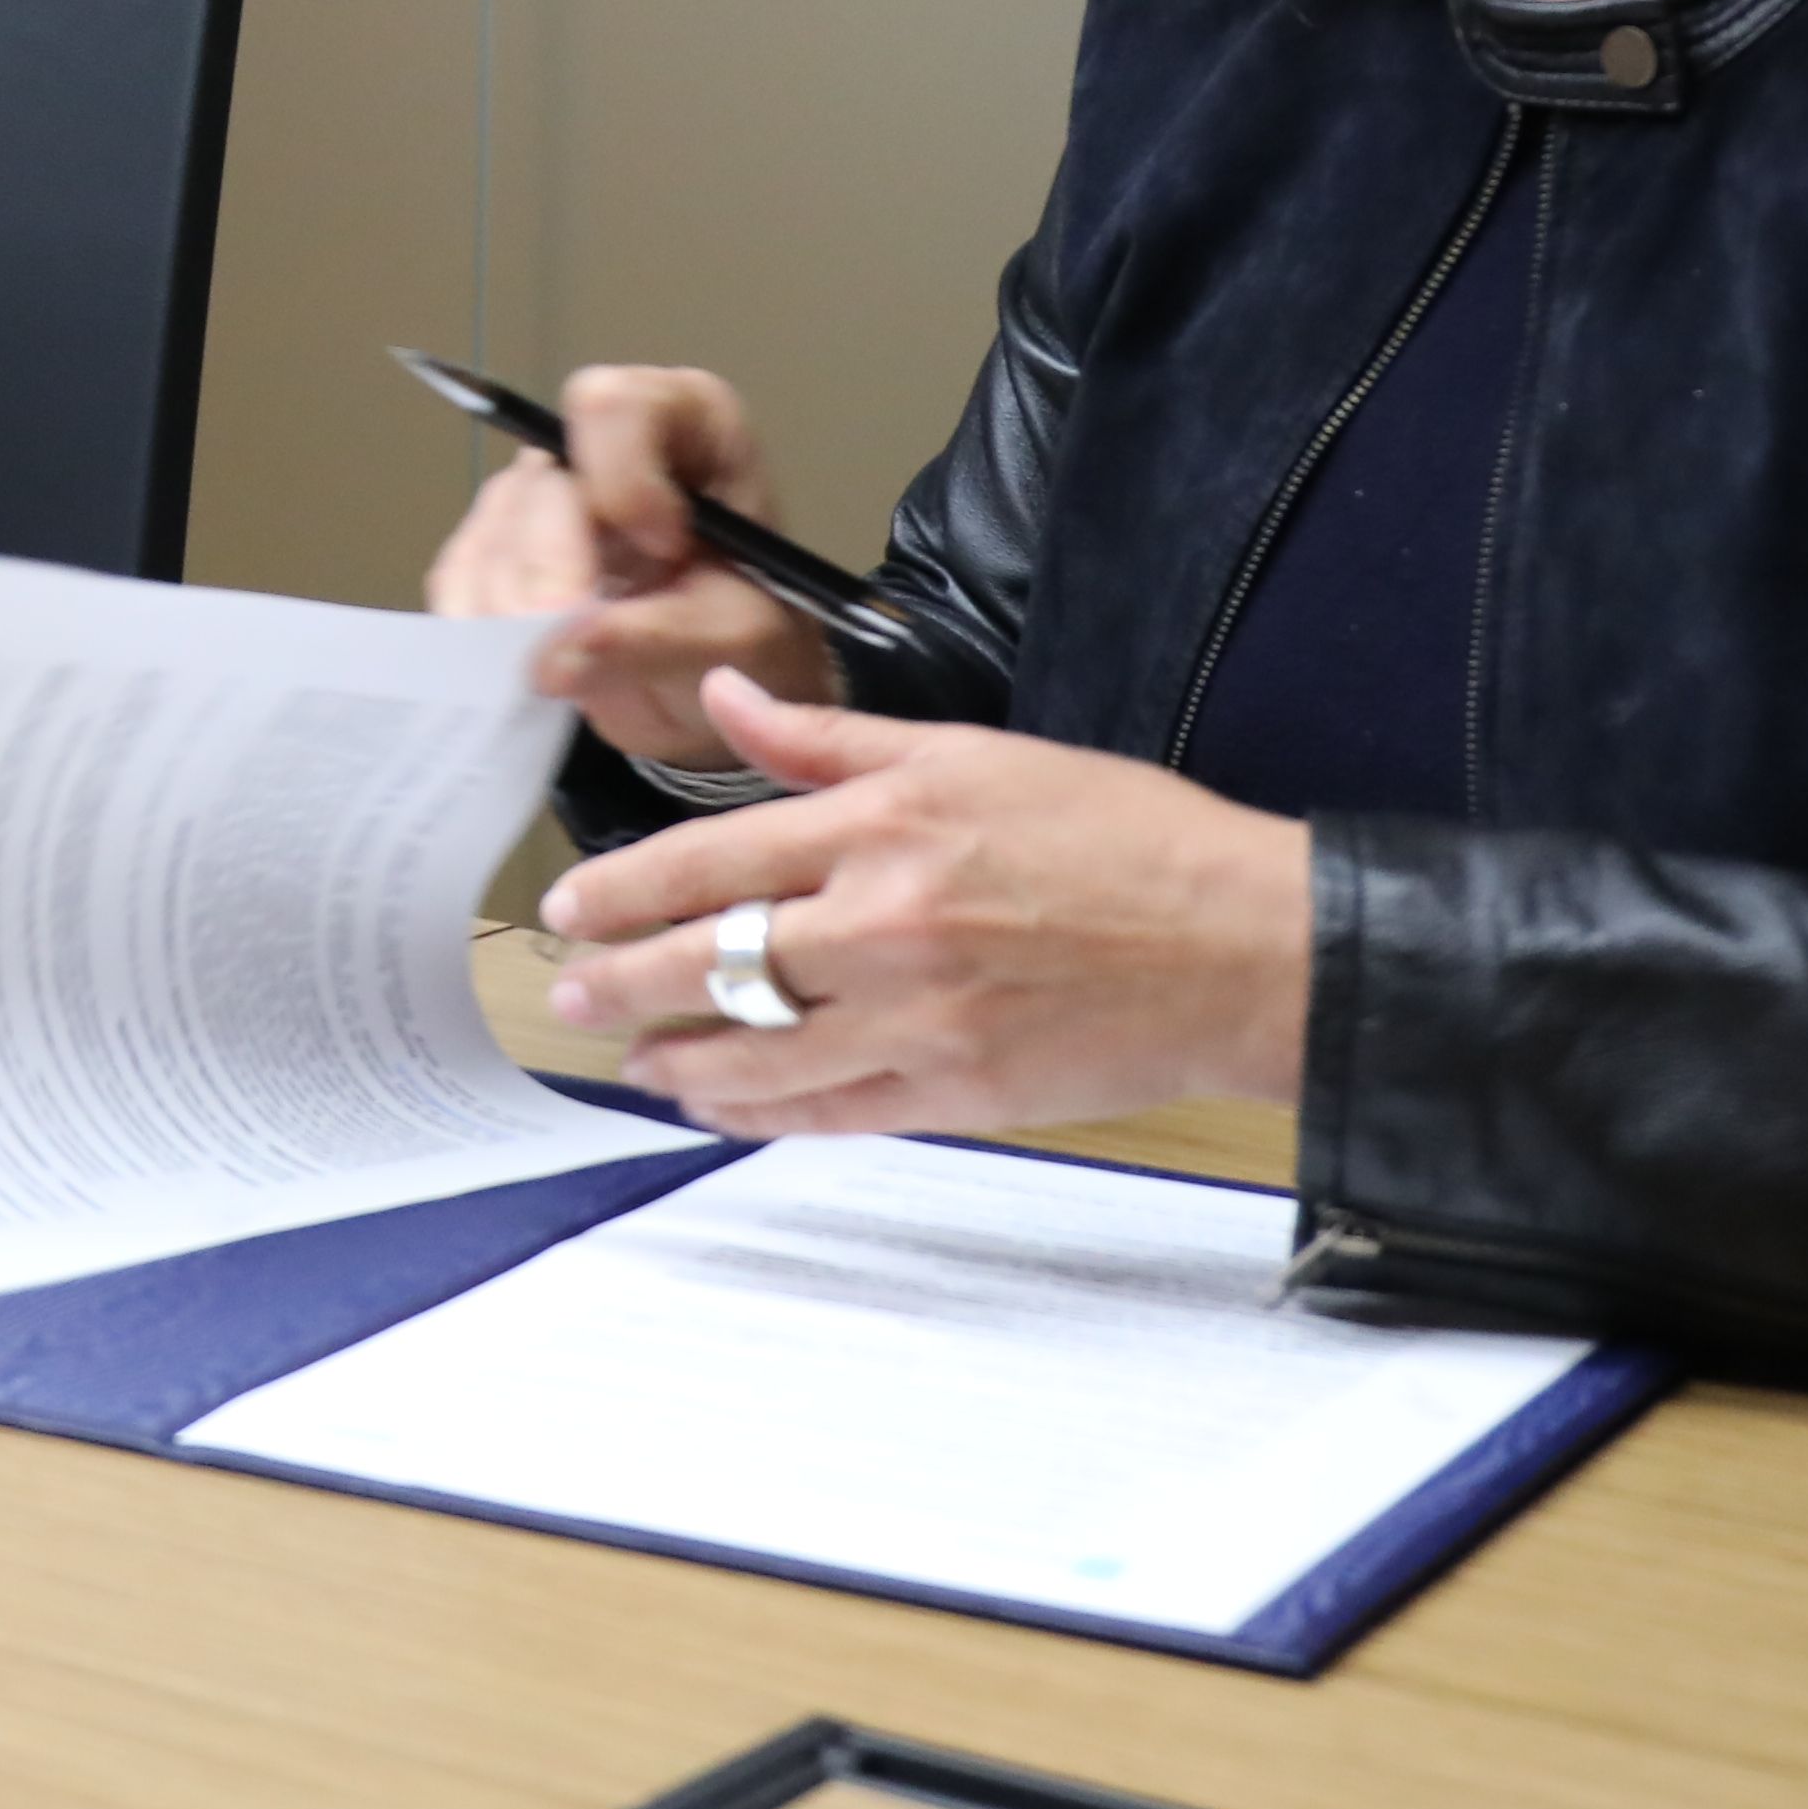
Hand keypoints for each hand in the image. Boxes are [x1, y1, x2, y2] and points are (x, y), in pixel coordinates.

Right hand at [423, 362, 835, 770]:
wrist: (725, 686)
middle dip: (550, 569)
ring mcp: (550, 489)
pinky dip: (475, 619)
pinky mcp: (506, 542)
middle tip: (562, 645)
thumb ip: (657, 637)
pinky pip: (464, 567)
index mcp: (689, 422)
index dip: (622, 478)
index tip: (663, 549)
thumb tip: (554, 654)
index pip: (617, 409)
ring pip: (496, 525)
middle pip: (546, 480)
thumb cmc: (754, 639)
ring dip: (510, 605)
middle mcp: (608, 440)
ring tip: (553, 669)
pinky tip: (508, 659)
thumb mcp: (736, 638)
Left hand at [534, 674, 1312, 1137]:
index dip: (624, 891)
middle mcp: (885, 924)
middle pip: (712, 961)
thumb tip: (732, 695)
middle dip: (621, 980)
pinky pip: (827, 1111)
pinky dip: (760, 1113)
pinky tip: (721, 1107)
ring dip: (676, 1059)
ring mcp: (917, 1018)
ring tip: (633, 1058)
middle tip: (569, 991)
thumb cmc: (1124, 838)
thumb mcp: (972, 753)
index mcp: (885, 827)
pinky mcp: (955, 1092)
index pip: (710, 861)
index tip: (572, 910)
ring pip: (754, 1051)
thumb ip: (831, 742)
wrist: (1238, 945)